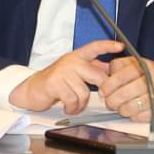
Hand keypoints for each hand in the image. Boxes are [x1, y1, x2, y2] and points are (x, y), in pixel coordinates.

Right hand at [9, 40, 123, 113]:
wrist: (32, 89)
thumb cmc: (56, 81)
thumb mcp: (75, 71)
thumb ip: (92, 68)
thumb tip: (110, 68)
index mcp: (77, 56)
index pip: (95, 47)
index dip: (108, 46)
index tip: (121, 46)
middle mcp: (71, 61)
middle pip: (97, 76)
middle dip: (101, 90)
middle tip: (100, 97)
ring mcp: (63, 71)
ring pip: (84, 92)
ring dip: (81, 104)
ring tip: (74, 104)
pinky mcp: (55, 83)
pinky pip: (73, 100)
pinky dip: (72, 108)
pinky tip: (68, 107)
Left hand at [98, 57, 153, 122]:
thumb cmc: (149, 75)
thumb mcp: (136, 63)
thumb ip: (119, 66)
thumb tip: (103, 77)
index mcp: (143, 66)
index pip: (121, 76)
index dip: (108, 86)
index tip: (102, 92)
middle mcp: (152, 79)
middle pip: (125, 93)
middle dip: (112, 100)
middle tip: (109, 103)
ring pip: (131, 107)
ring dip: (122, 109)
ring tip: (120, 107)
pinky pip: (140, 117)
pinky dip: (133, 116)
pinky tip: (132, 111)